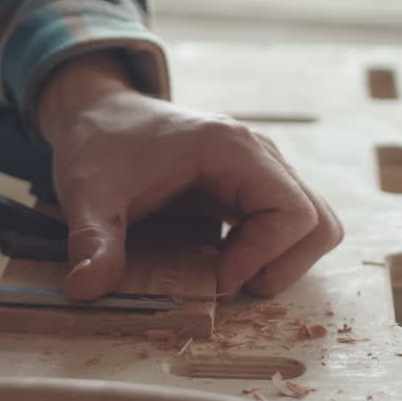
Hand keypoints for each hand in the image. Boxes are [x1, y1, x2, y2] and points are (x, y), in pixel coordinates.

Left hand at [37, 55, 342, 300]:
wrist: (99, 112)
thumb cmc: (99, 144)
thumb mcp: (88, 194)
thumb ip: (93, 241)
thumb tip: (84, 288)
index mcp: (230, 148)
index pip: (293, 212)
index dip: (264, 257)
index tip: (216, 280)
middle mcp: (259, 152)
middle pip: (317, 221)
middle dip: (280, 266)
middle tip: (225, 281)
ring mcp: (262, 166)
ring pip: (315, 222)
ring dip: (283, 260)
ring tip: (230, 272)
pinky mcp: (255, 181)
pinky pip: (293, 221)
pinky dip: (273, 250)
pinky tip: (226, 257)